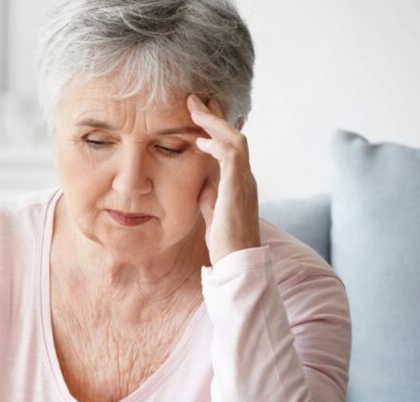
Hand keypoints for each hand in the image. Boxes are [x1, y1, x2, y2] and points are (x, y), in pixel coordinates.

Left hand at [187, 94, 260, 264]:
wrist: (238, 261)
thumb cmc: (226, 240)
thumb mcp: (212, 211)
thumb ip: (209, 194)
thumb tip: (201, 182)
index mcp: (238, 181)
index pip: (229, 146)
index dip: (215, 128)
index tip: (198, 114)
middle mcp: (245, 177)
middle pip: (234, 136)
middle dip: (215, 116)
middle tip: (196, 99)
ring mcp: (245, 181)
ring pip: (236, 140)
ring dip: (215, 123)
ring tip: (196, 108)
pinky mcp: (239, 189)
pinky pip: (233, 157)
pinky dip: (218, 143)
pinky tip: (200, 138)